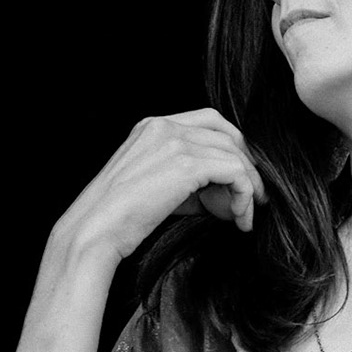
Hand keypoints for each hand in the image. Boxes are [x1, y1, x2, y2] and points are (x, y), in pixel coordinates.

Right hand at [60, 108, 269, 262]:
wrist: (95, 231)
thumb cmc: (121, 218)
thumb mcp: (156, 186)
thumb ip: (190, 179)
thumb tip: (227, 192)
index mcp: (152, 126)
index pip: (209, 121)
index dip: (233, 145)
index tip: (243, 174)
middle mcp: (164, 126)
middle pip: (227, 134)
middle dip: (247, 164)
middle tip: (255, 196)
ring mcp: (175, 141)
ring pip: (235, 155)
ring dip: (249, 187)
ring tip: (245, 216)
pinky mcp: (186, 164)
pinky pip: (236, 173)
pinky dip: (245, 196)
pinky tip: (240, 219)